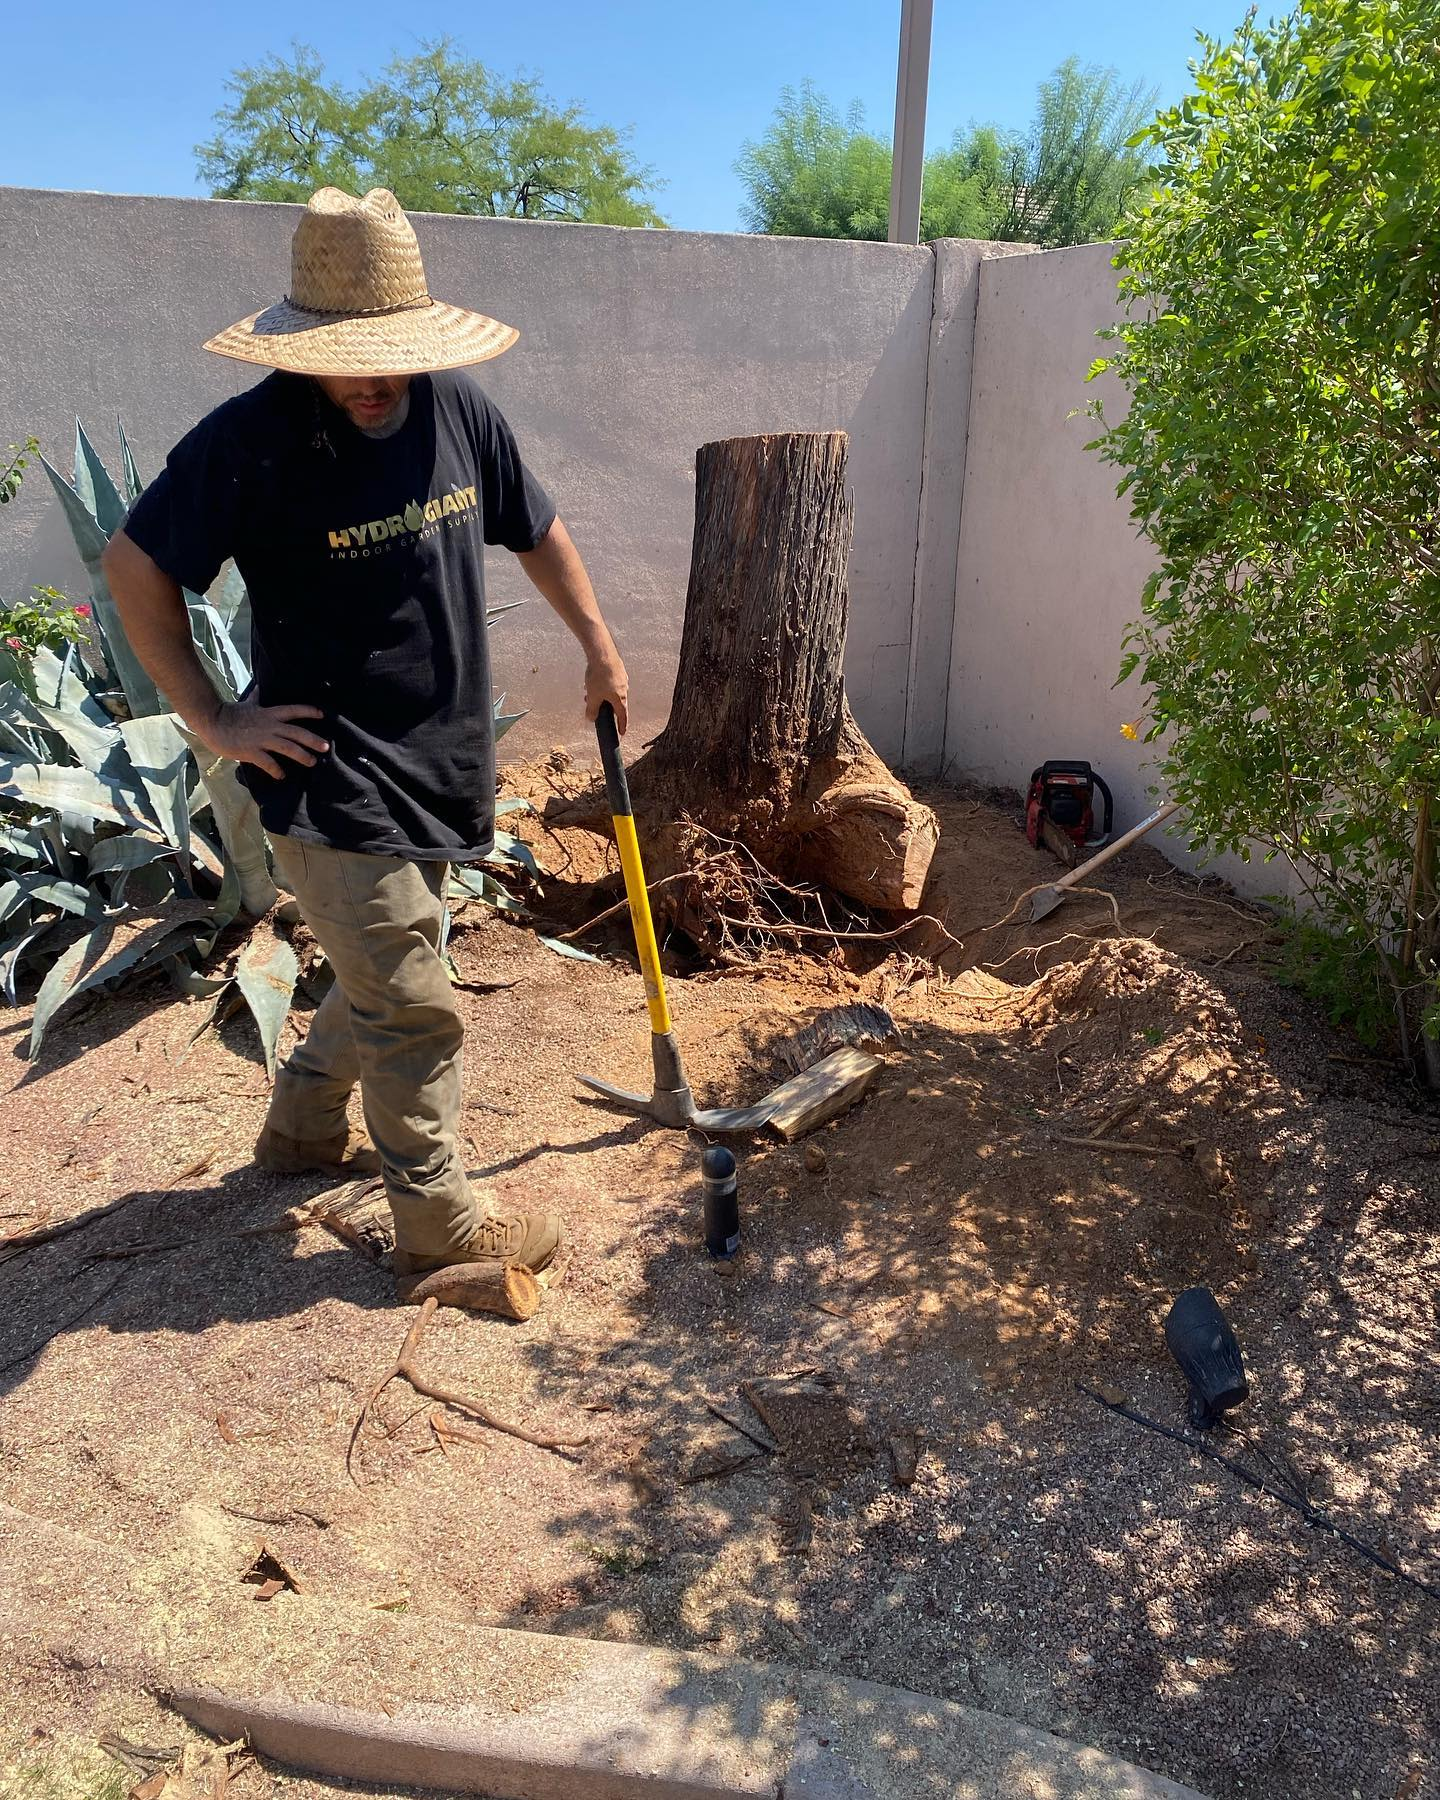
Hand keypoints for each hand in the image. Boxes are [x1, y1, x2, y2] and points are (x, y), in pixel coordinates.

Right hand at [195, 694, 328, 779]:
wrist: (211, 721)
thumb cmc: (228, 713)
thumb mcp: (247, 704)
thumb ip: (256, 698)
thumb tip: (259, 687)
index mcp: (269, 713)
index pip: (293, 710)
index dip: (308, 711)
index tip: (322, 715)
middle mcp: (269, 725)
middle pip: (297, 732)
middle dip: (313, 739)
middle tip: (326, 747)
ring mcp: (261, 739)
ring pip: (288, 747)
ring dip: (302, 756)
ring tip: (312, 762)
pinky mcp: (251, 751)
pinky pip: (269, 763)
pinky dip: (277, 770)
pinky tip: (281, 776)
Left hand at [584, 647, 628, 734]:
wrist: (602, 653)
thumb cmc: (599, 676)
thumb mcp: (593, 697)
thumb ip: (592, 710)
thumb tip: (591, 719)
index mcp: (620, 699)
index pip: (622, 716)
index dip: (621, 726)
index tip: (622, 733)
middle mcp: (624, 689)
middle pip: (616, 703)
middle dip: (606, 707)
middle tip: (597, 708)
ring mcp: (622, 678)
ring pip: (612, 691)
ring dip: (602, 694)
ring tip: (590, 691)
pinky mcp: (618, 669)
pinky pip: (611, 681)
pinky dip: (603, 684)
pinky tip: (593, 680)